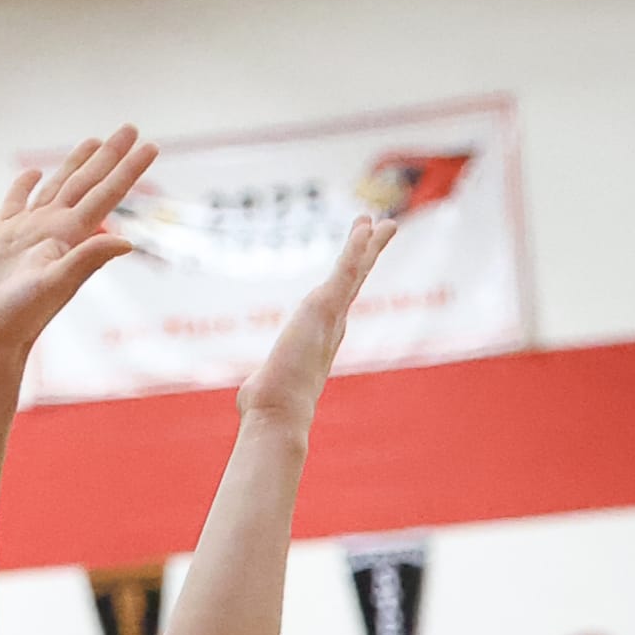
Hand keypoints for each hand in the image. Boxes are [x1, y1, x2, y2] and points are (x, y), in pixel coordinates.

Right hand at [0, 129, 156, 359]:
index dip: (128, 169)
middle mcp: (52, 230)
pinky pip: (16, 202)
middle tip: (130, 127)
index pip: (106, 194)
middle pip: (87, 183)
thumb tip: (126, 243)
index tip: (151, 145)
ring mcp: (26, 232)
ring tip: (93, 141)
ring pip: (56, 187)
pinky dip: (24, 185)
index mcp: (69, 237)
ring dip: (75, 164)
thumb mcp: (53, 285)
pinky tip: (34, 172)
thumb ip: (86, 260)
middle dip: (109, 156)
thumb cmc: (17, 318)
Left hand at [237, 212, 391, 437]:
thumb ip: (266, 381)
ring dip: (368, 244)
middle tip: (383, 229)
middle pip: (355, 282)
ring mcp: (332, 315)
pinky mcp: (324, 307)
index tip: (357, 260)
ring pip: (355, 272)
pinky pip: (345, 270)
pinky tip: (365, 228)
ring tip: (382, 222)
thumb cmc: (270, 407)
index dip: (351, 277)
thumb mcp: (268, 385)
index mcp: (323, 339)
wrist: (279, 412)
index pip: (340, 300)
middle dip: (368, 254)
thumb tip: (252, 397)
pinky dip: (356, 248)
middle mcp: (333, 326)